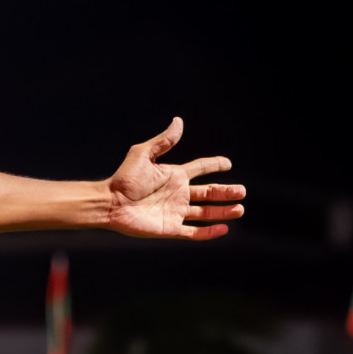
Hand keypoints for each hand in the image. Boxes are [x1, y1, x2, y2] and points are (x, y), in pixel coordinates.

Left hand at [106, 118, 244, 239]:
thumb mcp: (143, 155)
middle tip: (242, 191)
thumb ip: (163, 142)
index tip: (228, 163)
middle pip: (209, 192)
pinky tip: (224, 228)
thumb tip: (178, 121)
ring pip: (206, 212)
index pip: (200, 169)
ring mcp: (175, 211)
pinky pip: (194, 232)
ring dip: (223, 212)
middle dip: (226, 192)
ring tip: (240, 209)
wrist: (110, 203)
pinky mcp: (170, 228)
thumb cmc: (123, 178)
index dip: (214, 165)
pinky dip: (209, 232)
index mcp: (174, 175)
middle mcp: (177, 193)